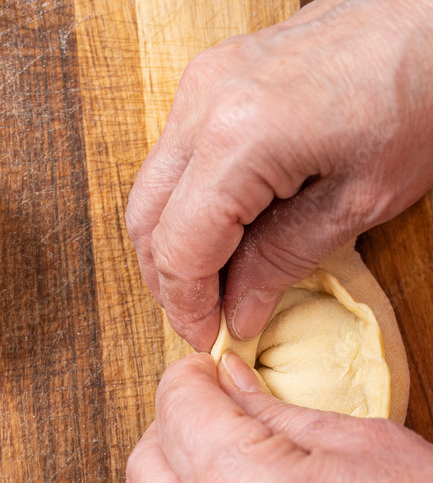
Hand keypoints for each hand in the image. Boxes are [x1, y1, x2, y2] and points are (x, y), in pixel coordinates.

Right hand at [126, 0, 432, 349]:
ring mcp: (199, 85)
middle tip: (204, 317)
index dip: (187, 305)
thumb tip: (238, 311)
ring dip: (172, 243)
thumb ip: (283, 260)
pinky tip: (221, 229)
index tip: (208, 336)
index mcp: (238, 138)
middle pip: (146, 220)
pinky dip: (184, 204)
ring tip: (215, 279)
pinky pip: (172, 158)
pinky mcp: (208, 78)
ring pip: (150, 189)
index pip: (178, 248)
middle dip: (168, 281)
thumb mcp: (361, 198)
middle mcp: (202, 105)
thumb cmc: (421, 90)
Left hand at [127, 351, 432, 482]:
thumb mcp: (359, 445)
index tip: (207, 367)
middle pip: (144, 457)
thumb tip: (226, 378)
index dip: (190, 376)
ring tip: (213, 450)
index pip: (176, 407)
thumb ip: (271, 409)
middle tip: (214, 405)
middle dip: (172, 420)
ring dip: (166, 468)